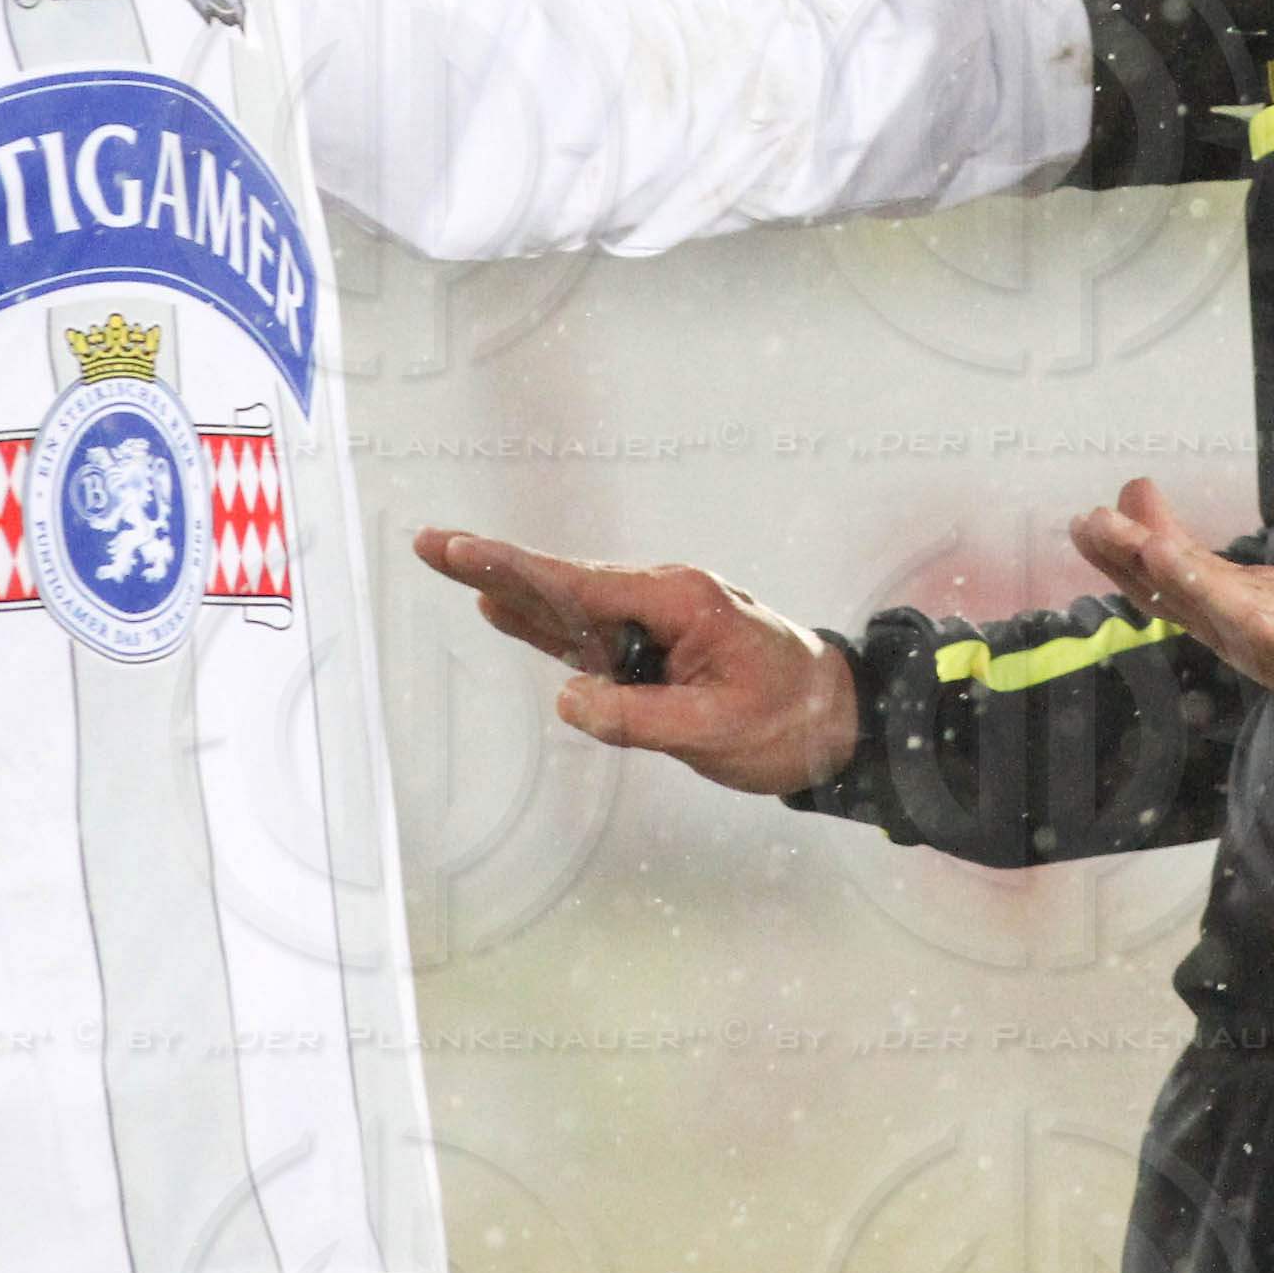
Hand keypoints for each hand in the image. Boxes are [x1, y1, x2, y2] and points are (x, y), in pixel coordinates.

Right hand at [411, 527, 861, 795]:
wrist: (844, 719)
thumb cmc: (790, 721)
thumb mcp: (716, 730)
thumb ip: (638, 718)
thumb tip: (565, 701)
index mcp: (679, 600)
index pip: (578, 586)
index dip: (512, 570)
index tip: (460, 549)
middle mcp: (663, 598)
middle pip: (564, 584)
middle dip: (497, 565)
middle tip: (429, 542)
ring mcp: (659, 622)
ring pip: (572, 609)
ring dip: (514, 590)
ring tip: (452, 562)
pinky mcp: (658, 650)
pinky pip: (592, 636)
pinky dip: (547, 623)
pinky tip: (505, 608)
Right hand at [1068, 477, 1273, 740]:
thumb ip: (1207, 562)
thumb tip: (1141, 502)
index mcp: (1243, 620)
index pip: (1176, 586)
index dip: (1130, 559)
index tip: (1092, 523)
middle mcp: (1260, 638)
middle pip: (1191, 600)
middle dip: (1141, 567)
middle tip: (1093, 525)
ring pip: (1234, 617)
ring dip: (1192, 589)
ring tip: (1149, 551)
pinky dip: (1265, 626)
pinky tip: (1243, 608)